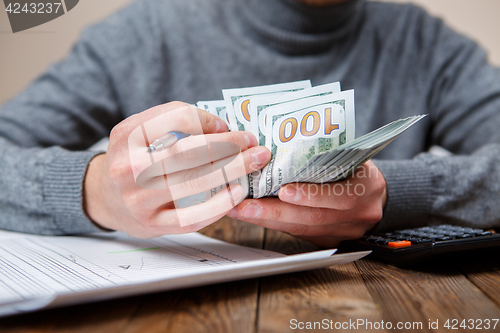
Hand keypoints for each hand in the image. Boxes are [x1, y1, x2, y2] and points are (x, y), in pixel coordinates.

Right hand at [84, 102, 270, 237]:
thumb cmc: (132, 158)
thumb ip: (175, 121)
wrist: (103, 196)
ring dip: (232, 171)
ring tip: (255, 163)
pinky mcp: (152, 225)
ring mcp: (139, 200)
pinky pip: (191, 217)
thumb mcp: (141, 129)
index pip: (177, 119)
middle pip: (188, 153)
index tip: (227, 127)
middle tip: (255, 144)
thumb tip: (222, 128)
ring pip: (194, 184)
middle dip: (229, 146)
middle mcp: (130, 168)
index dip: (208, 121)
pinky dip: (218, 205)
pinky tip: (236, 193)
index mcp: (128, 136)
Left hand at [227, 161, 386, 246]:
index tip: (283, 191)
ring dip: (267, 220)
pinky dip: (274, 224)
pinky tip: (253, 216)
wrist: (375, 195)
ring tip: (240, 210)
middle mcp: (358, 215)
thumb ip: (326, 154)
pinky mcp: (328, 240)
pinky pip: (299, 234)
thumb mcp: (350, 155)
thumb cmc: (356, 167)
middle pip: (313, 218)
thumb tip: (280, 144)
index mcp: (366, 188)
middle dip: (275, 212)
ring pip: (301, 229)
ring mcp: (343, 232)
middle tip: (245, 205)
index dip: (311, 196)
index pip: (340, 196)